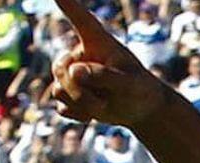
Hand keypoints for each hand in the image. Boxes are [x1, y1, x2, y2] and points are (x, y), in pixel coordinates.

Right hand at [51, 0, 167, 126]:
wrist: (140, 110)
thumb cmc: (141, 91)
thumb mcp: (131, 85)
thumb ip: (105, 76)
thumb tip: (74, 70)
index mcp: (98, 43)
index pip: (81, 20)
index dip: (68, 5)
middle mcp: (81, 55)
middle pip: (61, 69)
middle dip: (80, 91)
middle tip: (105, 100)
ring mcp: (73, 74)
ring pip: (58, 90)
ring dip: (82, 104)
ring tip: (105, 105)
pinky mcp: (69, 93)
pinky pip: (60, 106)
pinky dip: (77, 114)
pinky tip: (93, 115)